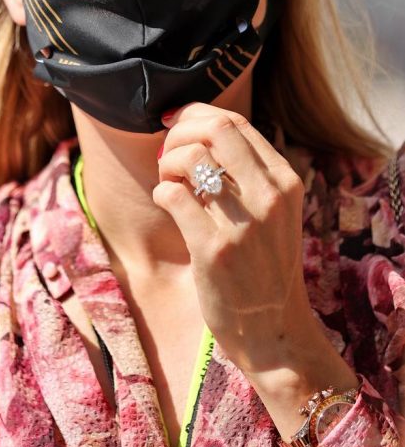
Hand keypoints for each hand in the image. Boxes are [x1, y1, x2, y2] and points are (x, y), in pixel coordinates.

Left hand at [153, 103, 311, 371]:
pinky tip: (167, 203)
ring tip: (167, 181)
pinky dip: (161, 192)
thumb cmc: (264, 265)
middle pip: (214, 128)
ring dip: (166, 162)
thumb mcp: (273, 211)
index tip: (176, 126)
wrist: (274, 331)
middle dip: (179, 131)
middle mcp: (270, 195)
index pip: (235, 122)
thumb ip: (247, 172)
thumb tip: (195, 127)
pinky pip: (173, 195)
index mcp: (285, 180)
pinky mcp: (215, 249)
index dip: (196, 115)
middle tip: (166, 152)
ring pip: (191, 156)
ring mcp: (244, 222)